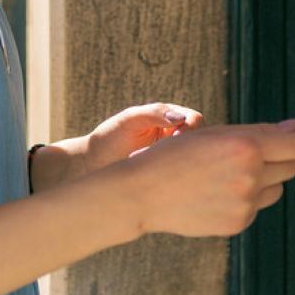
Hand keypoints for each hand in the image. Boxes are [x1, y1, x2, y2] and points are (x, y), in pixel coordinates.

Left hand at [79, 102, 204, 176]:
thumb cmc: (109, 137)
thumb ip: (154, 113)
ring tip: (161, 170)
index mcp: (168, 117)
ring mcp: (173, 155)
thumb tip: (180, 118)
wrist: (93, 164)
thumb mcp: (130, 120)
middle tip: (165, 158)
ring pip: (195, 159)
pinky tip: (164, 181)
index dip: (189, 130)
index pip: (195, 120)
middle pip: (201, 140)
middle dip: (187, 149)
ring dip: (182, 164)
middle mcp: (175, 135)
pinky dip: (179, 178)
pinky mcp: (170, 174)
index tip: (172, 140)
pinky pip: (186, 176)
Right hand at [112, 120, 294, 237]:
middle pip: (291, 167)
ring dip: (264, 179)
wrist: (144, 192)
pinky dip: (245, 198)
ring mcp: (246, 202)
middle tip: (256, 154)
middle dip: (281, 158)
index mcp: (246, 146)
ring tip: (230, 174)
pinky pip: (256, 206)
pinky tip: (218, 192)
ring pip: (276, 189)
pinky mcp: (239, 223)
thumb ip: (259, 132)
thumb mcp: (213, 133)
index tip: (294, 136)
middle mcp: (251, 175)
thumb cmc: (176, 154)